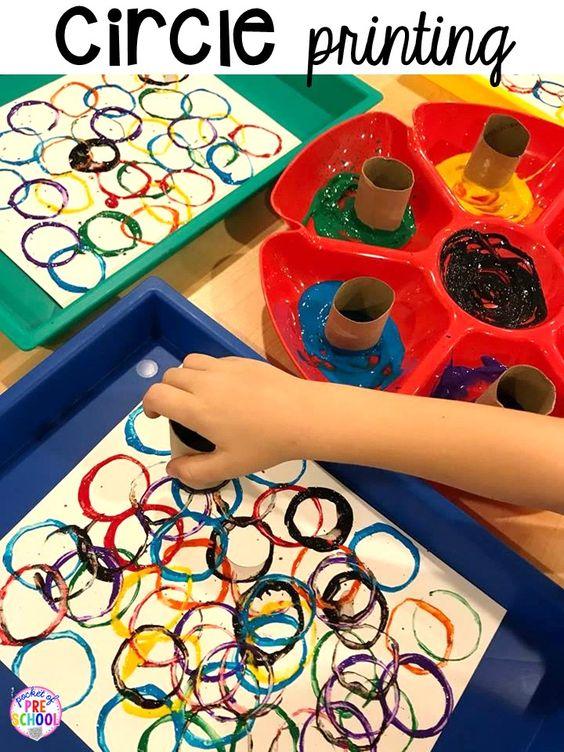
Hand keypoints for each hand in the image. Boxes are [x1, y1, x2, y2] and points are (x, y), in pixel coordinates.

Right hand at [143, 354, 309, 488]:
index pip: (155, 395)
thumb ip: (195, 471)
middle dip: (166, 392)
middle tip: (178, 411)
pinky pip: (213, 360)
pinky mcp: (242, 360)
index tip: (155, 417)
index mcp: (196, 408)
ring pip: (189, 362)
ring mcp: (224, 368)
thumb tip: (172, 470)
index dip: (148, 405)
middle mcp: (204, 382)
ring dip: (185, 377)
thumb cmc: (264, 444)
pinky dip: (207, 371)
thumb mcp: (228, 467)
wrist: (303, 416)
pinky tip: (225, 389)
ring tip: (198, 395)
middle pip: (170, 377)